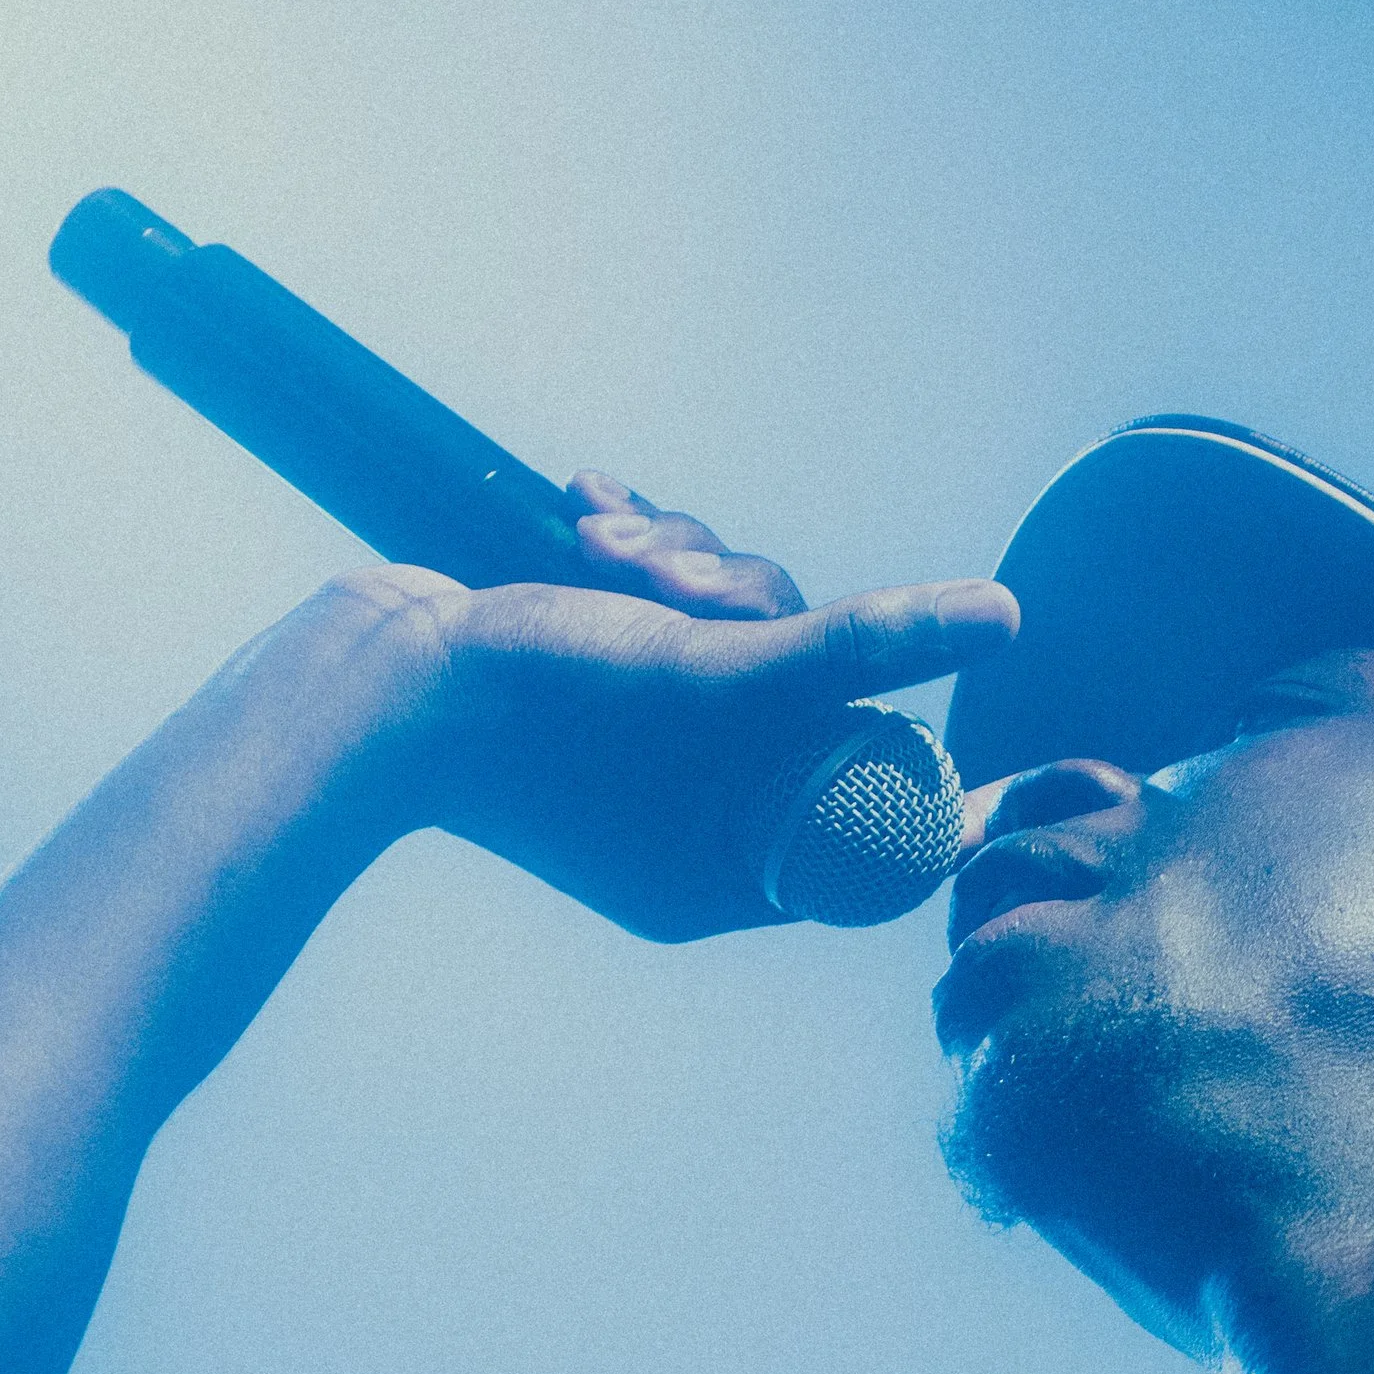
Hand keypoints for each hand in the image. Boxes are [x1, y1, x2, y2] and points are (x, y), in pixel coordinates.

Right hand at [362, 478, 1017, 941]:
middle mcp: (696, 815)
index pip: (866, 800)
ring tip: (602, 541)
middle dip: (749, 608)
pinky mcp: (594, 683)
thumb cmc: (538, 710)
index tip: (866, 668)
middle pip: (804, 692)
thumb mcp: (721, 674)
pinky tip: (586, 507)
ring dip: (683, 562)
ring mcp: (643, 751)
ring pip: (733, 629)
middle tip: (675, 587)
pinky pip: (658, 612)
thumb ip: (866, 652)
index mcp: (730, 867)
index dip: (882, 716)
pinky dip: (638, 550)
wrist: (366, 686)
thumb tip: (1007, 618)